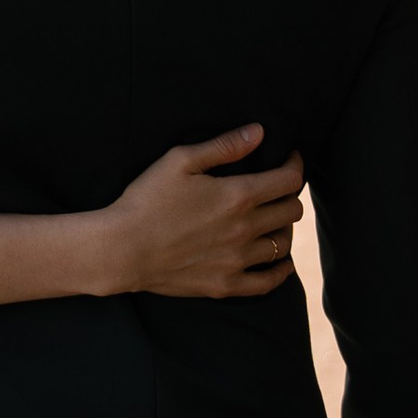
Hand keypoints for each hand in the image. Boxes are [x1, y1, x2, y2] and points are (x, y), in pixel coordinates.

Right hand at [96, 127, 306, 298]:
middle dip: (290, 194)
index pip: (289, 180)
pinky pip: (269, 282)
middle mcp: (245, 229)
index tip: (289, 158)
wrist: (122, 249)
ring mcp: (238, 260)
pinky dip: (281, 270)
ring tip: (273, 219)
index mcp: (238, 196)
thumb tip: (259, 133)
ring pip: (284, 243)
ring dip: (284, 228)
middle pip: (292, 211)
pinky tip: (281, 261)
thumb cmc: (147, 200)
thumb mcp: (180, 160)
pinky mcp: (226, 285)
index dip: (295, 165)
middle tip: (277, 188)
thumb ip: (224, 146)